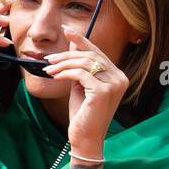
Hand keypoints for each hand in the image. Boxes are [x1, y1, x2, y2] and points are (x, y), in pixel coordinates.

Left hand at [43, 27, 128, 156]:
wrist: (85, 139)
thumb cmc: (82, 114)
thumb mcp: (80, 85)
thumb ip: (79, 66)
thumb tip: (72, 44)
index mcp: (117, 76)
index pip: (97, 52)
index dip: (81, 40)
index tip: (65, 30)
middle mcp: (119, 78)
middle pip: (90, 56)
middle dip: (66, 55)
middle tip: (49, 59)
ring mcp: (113, 85)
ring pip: (85, 63)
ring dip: (63, 64)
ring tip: (48, 69)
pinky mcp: (102, 92)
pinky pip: (80, 74)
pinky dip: (65, 73)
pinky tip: (55, 77)